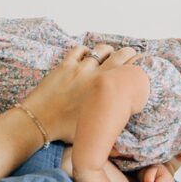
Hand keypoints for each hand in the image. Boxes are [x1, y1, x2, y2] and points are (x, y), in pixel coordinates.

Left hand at [21, 44, 139, 143]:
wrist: (39, 121)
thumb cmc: (65, 131)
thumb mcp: (95, 128)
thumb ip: (109, 120)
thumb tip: (120, 122)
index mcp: (106, 91)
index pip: (129, 70)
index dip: (138, 64)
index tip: (141, 64)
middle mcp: (96, 76)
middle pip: (120, 56)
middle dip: (129, 53)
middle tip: (131, 55)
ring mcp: (80, 68)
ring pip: (101, 50)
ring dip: (108, 51)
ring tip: (109, 53)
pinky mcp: (65, 65)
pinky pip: (79, 50)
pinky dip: (85, 51)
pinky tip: (86, 55)